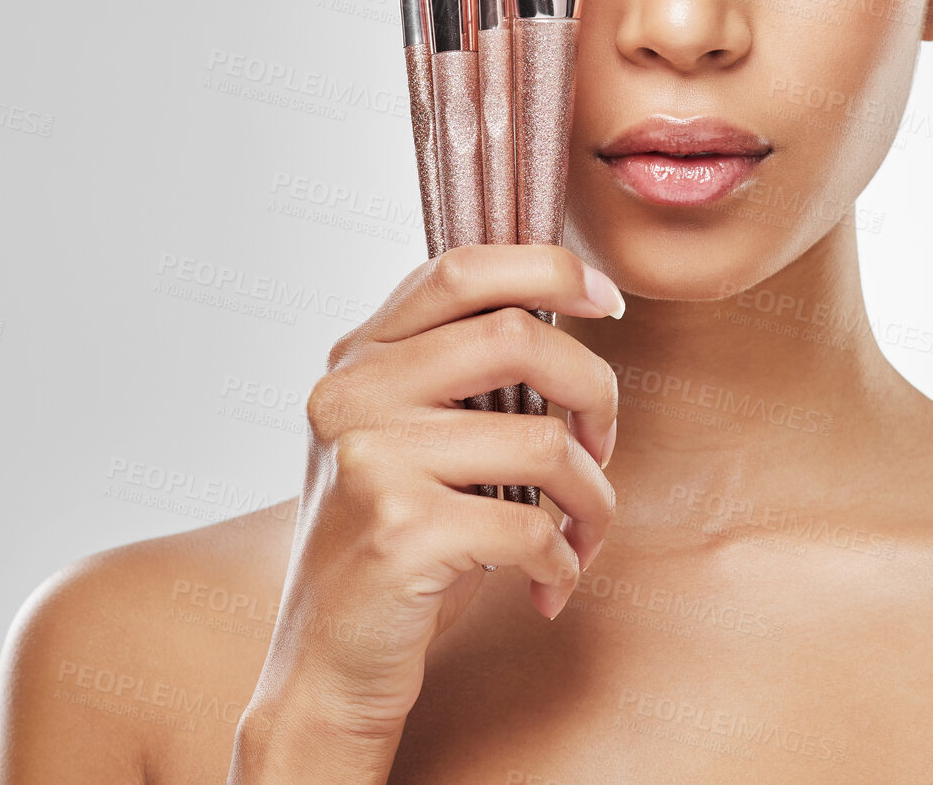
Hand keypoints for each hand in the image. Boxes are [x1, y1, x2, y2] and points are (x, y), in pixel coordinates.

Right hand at [229, 244, 620, 780]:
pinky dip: (563, 559)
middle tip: (602, 446)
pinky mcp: (398, 533)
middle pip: (518, 337)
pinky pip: (532, 525)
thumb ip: (462, 365)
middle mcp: (352, 394)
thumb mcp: (413, 432)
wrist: (325, 665)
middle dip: (595, 389)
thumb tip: (574, 294)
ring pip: (544, 440)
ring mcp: (369, 461)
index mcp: (359, 355)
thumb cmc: (401, 538)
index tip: (607, 301)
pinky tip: (547, 584)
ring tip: (582, 533)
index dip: (550, 270)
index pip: (463, 266)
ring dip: (593, 497)